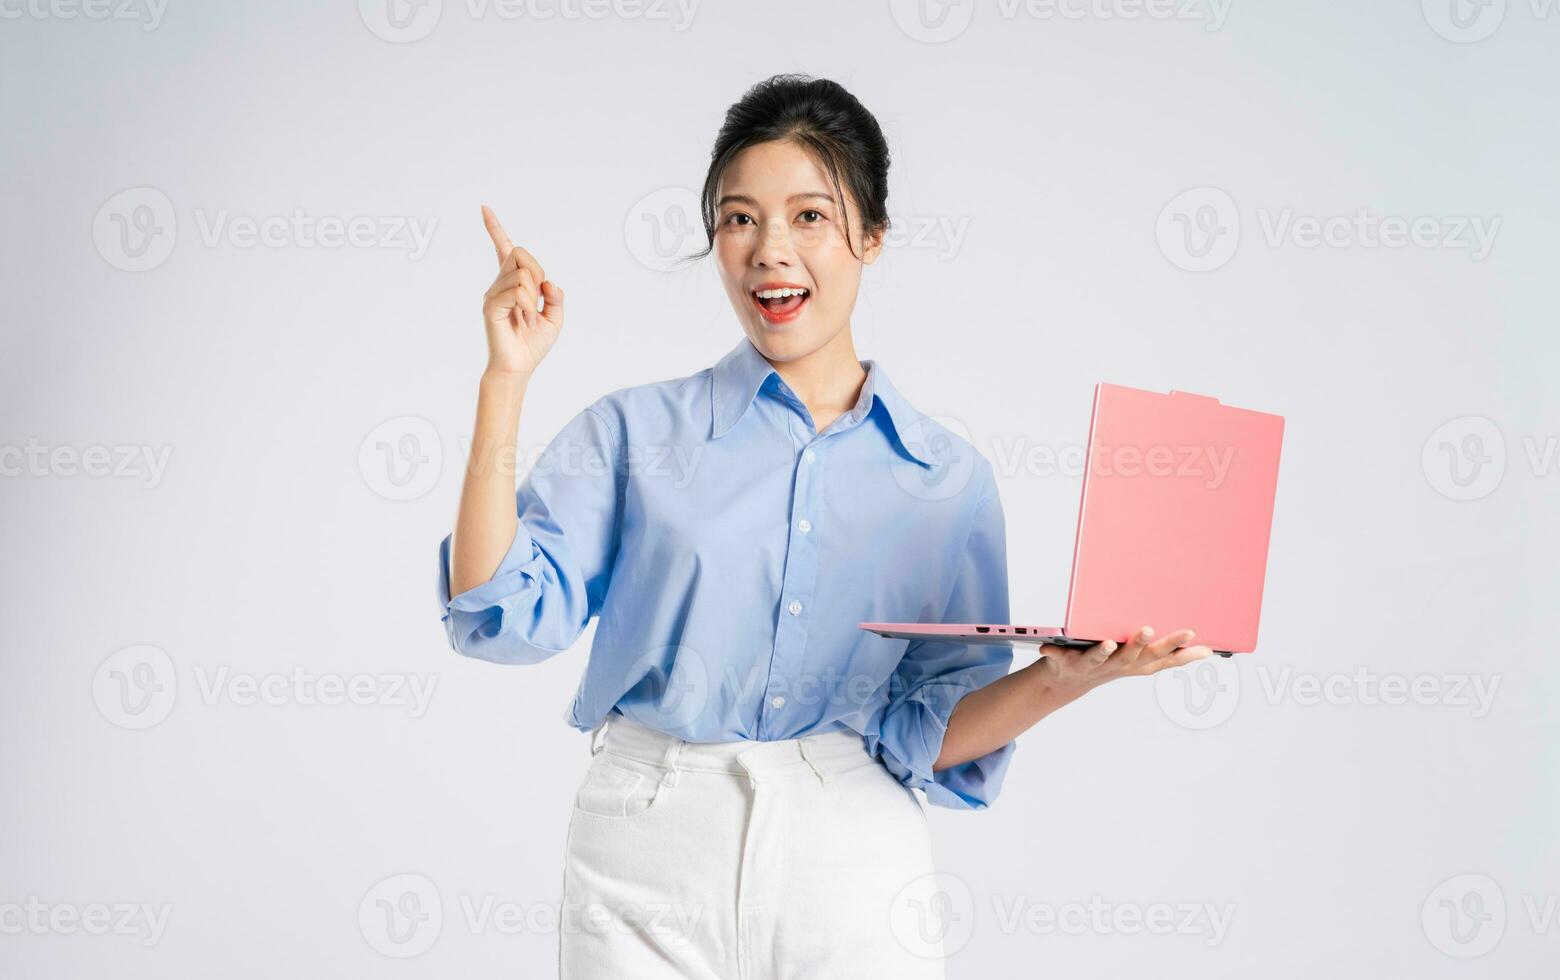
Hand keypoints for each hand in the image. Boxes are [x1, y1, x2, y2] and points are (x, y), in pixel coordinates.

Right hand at [480, 205, 564, 378]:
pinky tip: (523, 319)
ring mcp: (493, 293)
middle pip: (520, 253)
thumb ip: (556, 296)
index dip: (495, 229)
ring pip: (522, 274)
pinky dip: (527, 305)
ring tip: (528, 317)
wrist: (519, 367)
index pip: (503, 249)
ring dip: (534, 297)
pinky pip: (517, 292)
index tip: (484, 209)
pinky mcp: (491, 305)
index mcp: (513, 283)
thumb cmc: (532, 344)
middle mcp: (499, 283)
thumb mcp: (555, 317)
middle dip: (537, 272)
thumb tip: (549, 281)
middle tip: (538, 300)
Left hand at [1035, 626, 1213, 692]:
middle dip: (1141, 644)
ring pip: (1100, 659)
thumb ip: (1173, 655)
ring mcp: (1091, 665)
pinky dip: (1054, 653)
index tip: (1193, 634)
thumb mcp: (1143, 660)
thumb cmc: (1111, 664)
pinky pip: (1059, 657)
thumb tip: (1208, 650)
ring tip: (1109, 643)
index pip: (1161, 656)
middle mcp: (1116, 666)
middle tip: (1150, 630)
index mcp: (1136, 663)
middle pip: (1132, 657)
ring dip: (1104, 651)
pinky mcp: (1066, 663)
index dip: (1178, 648)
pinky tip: (1048, 647)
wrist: (1068, 681)